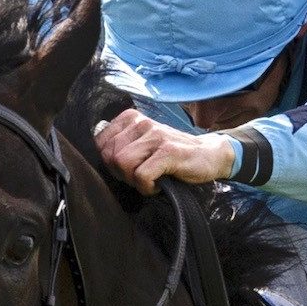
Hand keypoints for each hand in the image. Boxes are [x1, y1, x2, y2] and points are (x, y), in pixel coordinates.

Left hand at [93, 108, 236, 194]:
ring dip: (134, 180)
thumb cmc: (172, 155)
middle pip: (110, 156)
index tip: (129, 168)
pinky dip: (147, 187)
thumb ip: (121, 146)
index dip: (111, 163)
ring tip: (150, 180)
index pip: (100, 143)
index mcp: (131, 118)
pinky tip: (159, 184)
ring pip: (122, 163)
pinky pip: (142, 174)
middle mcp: (142, 123)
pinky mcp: (168, 151)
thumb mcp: (143, 144)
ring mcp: (156, 135)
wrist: (209, 155)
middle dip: (121, 174)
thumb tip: (98, 157)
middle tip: (141, 177)